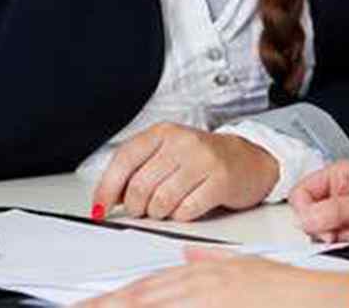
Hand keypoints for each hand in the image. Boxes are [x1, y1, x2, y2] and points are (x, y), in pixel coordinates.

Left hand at [78, 245, 348, 306]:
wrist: (317, 295)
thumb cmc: (287, 288)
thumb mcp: (245, 267)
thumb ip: (211, 260)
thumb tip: (186, 252)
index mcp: (202, 274)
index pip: (146, 287)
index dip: (114, 296)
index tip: (88, 303)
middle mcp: (200, 285)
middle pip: (141, 297)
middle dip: (107, 303)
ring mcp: (209, 300)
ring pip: (154, 303)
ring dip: (123, 305)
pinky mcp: (219, 307)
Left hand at [93, 124, 278, 221]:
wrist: (248, 160)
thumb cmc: (202, 159)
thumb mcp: (167, 153)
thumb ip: (138, 169)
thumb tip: (107, 199)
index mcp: (163, 132)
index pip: (124, 159)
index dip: (107, 188)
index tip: (100, 208)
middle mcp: (182, 141)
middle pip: (140, 186)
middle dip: (136, 207)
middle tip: (143, 209)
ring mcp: (203, 159)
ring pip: (161, 201)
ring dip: (159, 213)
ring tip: (167, 207)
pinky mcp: (220, 180)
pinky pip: (186, 211)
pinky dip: (181, 217)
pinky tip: (187, 206)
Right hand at [291, 161, 348, 265]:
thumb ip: (338, 210)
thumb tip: (308, 217)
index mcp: (343, 176)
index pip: (303, 193)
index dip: (307, 212)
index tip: (323, 225)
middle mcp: (344, 196)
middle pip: (313, 220)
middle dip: (335, 231)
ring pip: (328, 239)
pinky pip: (343, 253)